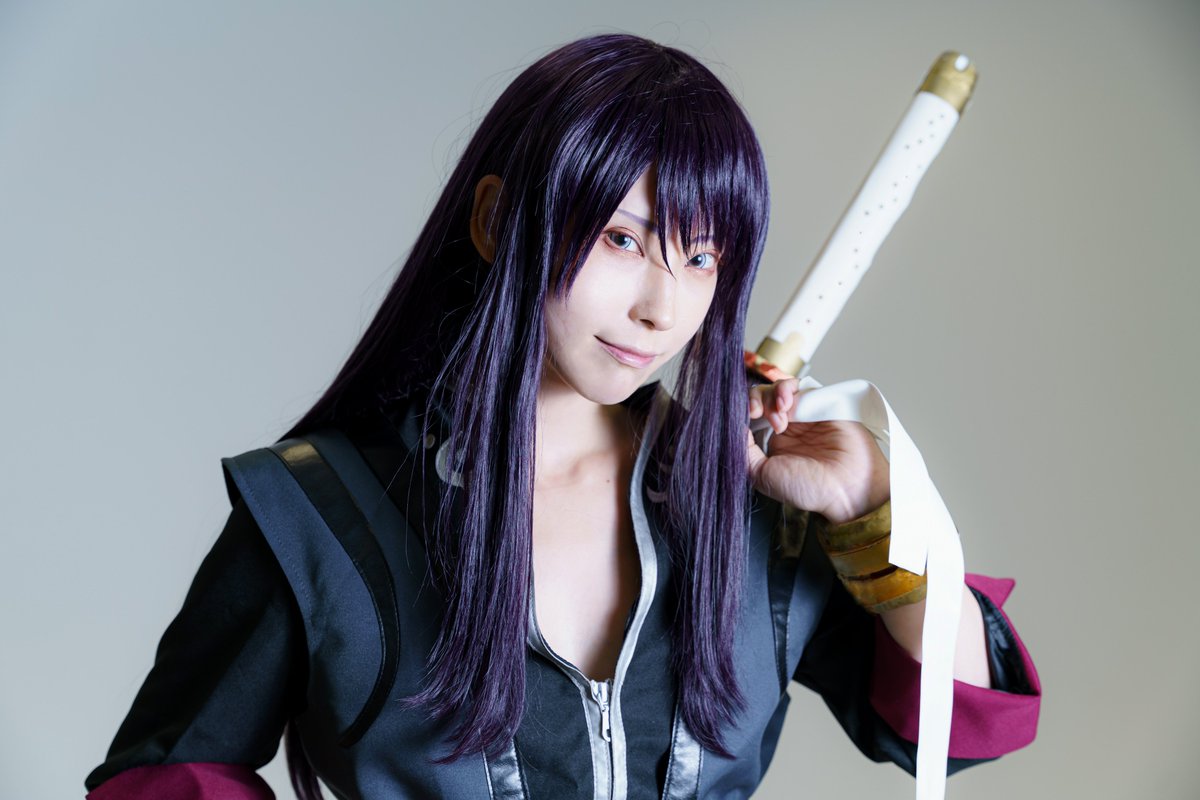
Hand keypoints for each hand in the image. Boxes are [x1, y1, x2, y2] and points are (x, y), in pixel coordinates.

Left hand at [746, 377, 890, 523]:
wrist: (846, 486)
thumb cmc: (808, 487)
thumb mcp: (762, 475)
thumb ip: (742, 451)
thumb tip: (730, 427)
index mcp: (769, 443)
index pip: (747, 417)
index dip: (739, 412)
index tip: (735, 417)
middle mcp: (785, 426)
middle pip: (759, 399)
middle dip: (753, 402)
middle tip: (756, 413)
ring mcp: (801, 413)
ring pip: (775, 389)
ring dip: (770, 396)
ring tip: (778, 416)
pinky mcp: (817, 402)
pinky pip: (797, 385)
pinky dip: (785, 388)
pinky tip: (786, 404)